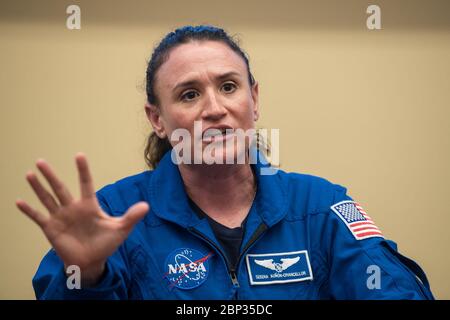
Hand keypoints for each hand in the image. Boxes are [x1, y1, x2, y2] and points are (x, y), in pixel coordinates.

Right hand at [16, 153, 148, 285]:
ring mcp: (60, 217)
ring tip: (30, 174)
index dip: (82, 170)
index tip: (79, 155)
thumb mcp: (120, 230)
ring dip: (38, 188)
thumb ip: (131, 217)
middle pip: (60, 188)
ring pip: (47, 199)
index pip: (85, 184)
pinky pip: (38, 218)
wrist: (91, 262)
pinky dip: (29, 211)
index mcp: (89, 206)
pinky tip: (19, 202)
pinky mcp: (51, 229)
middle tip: (41, 161)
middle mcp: (73, 208)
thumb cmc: (106, 244)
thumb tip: (146, 206)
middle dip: (51, 175)